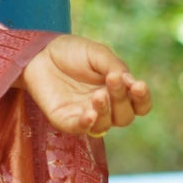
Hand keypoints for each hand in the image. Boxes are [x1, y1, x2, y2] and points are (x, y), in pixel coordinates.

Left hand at [18, 34, 151, 136]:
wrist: (40, 52)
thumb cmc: (71, 52)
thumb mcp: (97, 53)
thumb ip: (114, 66)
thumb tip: (131, 82)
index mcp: (117, 91)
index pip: (138, 105)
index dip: (142, 99)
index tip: (138, 85)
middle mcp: (105, 107)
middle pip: (124, 117)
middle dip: (122, 100)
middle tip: (112, 80)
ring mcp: (85, 115)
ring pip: (105, 126)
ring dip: (106, 111)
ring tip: (98, 94)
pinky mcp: (65, 120)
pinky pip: (80, 129)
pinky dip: (87, 124)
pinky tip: (90, 114)